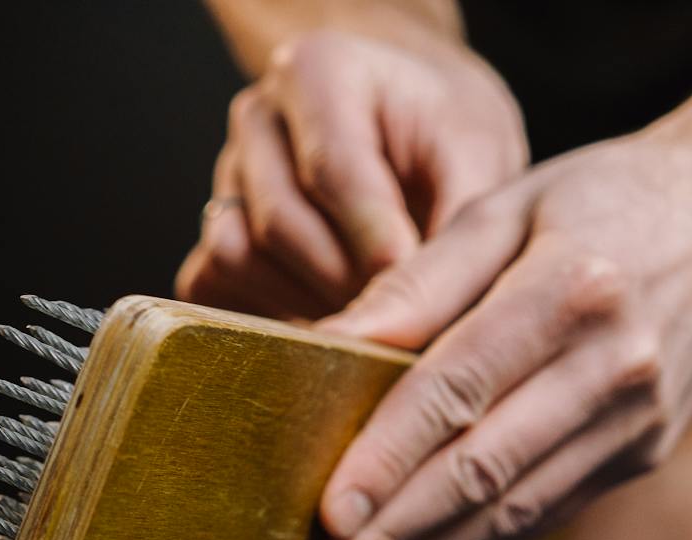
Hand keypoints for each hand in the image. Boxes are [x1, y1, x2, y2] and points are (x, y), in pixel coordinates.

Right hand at [176, 23, 527, 320]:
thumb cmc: (442, 128)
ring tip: (367, 312)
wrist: (408, 120)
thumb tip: (430, 307)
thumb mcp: (479, 152)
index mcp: (317, 71)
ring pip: (238, 257)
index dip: (373, 243)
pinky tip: (323, 315)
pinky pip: (212, 285)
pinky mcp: (215, 227)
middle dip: (344, 283)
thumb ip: (459, 218)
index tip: (414, 291)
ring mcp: (226, 174)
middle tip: (401, 315)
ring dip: (303, 303)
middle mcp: (258, 118)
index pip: (330, 170)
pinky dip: (262, 315)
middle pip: (279, 224)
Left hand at [305, 132, 691, 539]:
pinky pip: (546, 512)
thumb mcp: (507, 205)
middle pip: (483, 468)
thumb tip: (325, 343)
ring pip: (514, 509)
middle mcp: (617, 365)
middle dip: (396, 533)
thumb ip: (419, 279)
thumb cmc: (604, 200)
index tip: (332, 510)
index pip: (458, 388)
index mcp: (574, 289)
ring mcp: (638, 420)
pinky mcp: (644, 453)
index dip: (390, 457)